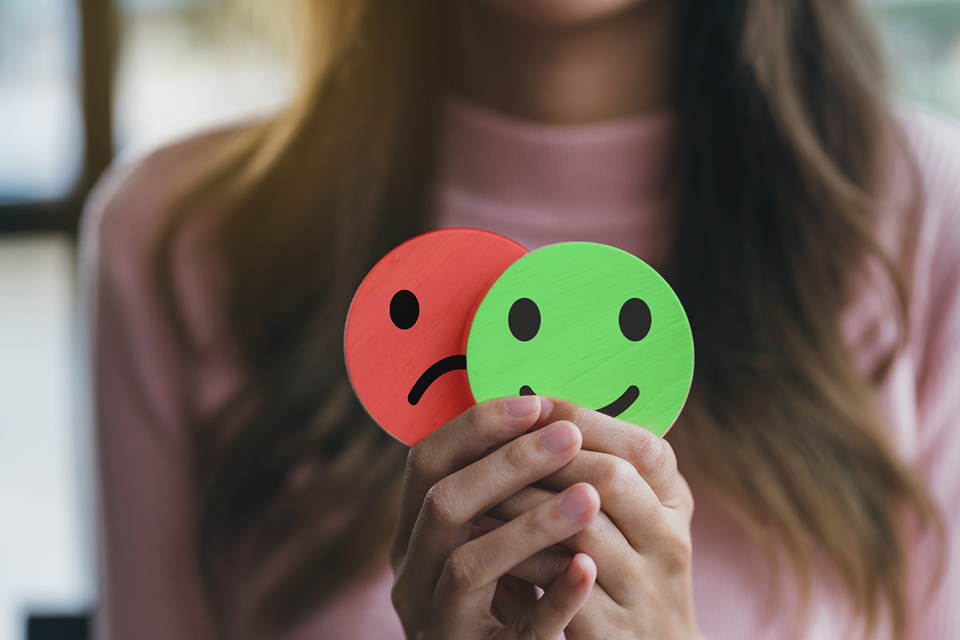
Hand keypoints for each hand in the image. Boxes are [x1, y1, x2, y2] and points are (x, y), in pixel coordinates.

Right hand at [390, 396, 601, 639]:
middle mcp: (411, 576)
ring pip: (468, 565)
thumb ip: (497, 493)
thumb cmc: (498, 599)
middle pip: (443, 504)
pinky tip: (588, 569)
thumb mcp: (482, 541)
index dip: (476, 427)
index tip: (534, 402)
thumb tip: (546, 413)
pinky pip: (517, 633)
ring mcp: (437, 623)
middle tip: (569, 436)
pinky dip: (553, 598)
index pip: (425, 463)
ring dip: (530, 524)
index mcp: (411, 535)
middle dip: (508, 463)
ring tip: (589, 497)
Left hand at [489, 400, 704, 639]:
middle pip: (613, 478)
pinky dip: (519, 554)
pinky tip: (487, 539)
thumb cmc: (628, 574)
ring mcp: (644, 591)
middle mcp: (670, 544)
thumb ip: (604, 471)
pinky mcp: (612, 631)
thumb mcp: (635, 518)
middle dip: (547, 456)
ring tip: (483, 488)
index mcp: (677, 504)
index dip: (588, 420)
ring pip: (582, 528)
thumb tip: (543, 410)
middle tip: (498, 444)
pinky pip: (559, 580)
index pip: (646, 448)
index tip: (537, 406)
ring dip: (523, 502)